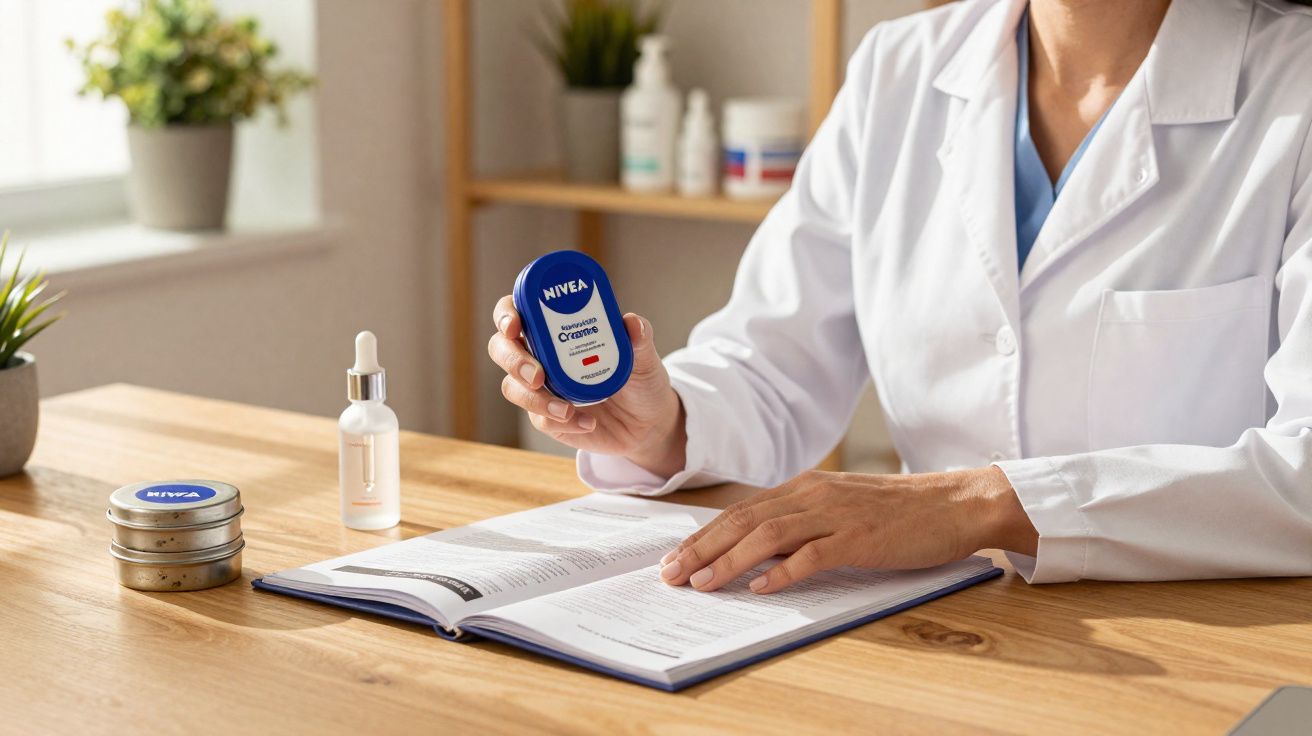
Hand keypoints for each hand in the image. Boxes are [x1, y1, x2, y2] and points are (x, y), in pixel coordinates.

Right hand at [488, 295, 686, 476]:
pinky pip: (538, 419)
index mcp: (557, 327)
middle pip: (501, 348)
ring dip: (534, 399)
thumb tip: (633, 323)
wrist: (647, 422)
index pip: (517, 310)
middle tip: (537, 375)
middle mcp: (541, 353)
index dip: (506, 315)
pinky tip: (587, 422)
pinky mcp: (546, 416)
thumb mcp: (644, 356)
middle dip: (512, 360)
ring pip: (512, 387)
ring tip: (566, 409)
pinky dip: (560, 421)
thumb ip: (639, 337)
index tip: (515, 326)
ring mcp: (540, 387)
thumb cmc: (640, 379)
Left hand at [657, 466, 1037, 593]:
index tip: (675, 558)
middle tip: (672, 574)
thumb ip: (801, 523)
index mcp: (805, 487)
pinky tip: (763, 588)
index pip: (741, 511)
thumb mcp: (840, 508)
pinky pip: (814, 554)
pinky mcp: (861, 537)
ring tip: (703, 584)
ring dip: (730, 561)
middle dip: (702, 549)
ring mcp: (836, 515)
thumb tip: (758, 552)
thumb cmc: (898, 511)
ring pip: (769, 535)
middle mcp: (813, 495)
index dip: (704, 536)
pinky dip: (785, 571)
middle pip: (744, 521)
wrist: (954, 502)